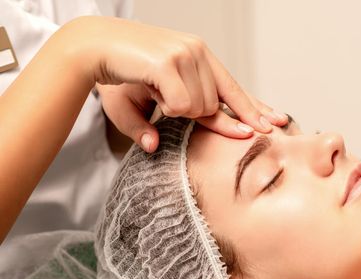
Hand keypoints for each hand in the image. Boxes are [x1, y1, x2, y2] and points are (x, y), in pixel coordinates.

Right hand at [76, 16, 288, 151]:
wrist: (88, 48)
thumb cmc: (116, 75)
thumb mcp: (139, 104)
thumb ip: (153, 127)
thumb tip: (154, 146)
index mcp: (199, 57)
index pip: (233, 89)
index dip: (252, 109)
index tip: (273, 123)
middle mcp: (198, 52)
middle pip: (217, 105)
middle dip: (207, 118)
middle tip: (176, 106)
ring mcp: (187, 55)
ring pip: (201, 108)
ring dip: (176, 109)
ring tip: (152, 87)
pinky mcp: (172, 62)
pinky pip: (183, 105)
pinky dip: (166, 106)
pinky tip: (150, 86)